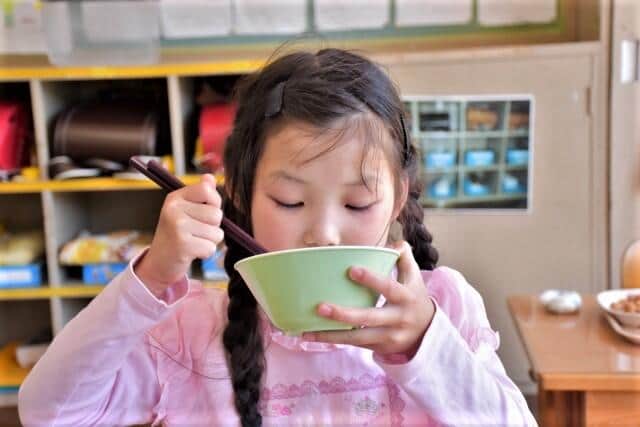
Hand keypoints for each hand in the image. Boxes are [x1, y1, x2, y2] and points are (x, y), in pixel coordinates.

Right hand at [135, 174, 223, 297]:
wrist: (159, 262)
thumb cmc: (177, 234)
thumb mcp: (185, 210)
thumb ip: (201, 194)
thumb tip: (210, 177)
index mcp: (175, 198)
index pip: (207, 190)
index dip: (214, 202)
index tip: (205, 212)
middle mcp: (174, 209)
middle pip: (216, 214)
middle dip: (213, 226)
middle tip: (196, 231)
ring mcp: (177, 227)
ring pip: (216, 233)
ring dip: (210, 241)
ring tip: (194, 241)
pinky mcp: (183, 245)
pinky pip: (211, 248)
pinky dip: (205, 253)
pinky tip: (191, 252)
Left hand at [302, 241, 434, 357]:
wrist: (426, 331)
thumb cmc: (413, 296)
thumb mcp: (414, 276)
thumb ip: (403, 256)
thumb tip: (391, 243)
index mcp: (406, 297)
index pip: (389, 287)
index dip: (372, 280)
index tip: (351, 270)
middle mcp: (398, 318)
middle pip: (369, 317)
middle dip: (344, 314)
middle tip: (320, 307)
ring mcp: (388, 336)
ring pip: (358, 338)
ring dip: (332, 336)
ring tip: (308, 331)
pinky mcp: (379, 348)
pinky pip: (355, 344)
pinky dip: (334, 341)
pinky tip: (312, 336)